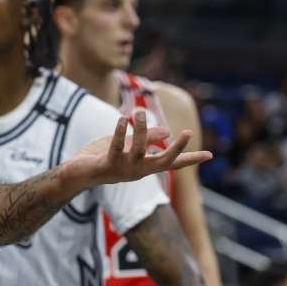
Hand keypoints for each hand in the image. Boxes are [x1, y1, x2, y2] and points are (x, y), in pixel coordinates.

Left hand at [64, 110, 211, 189]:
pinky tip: (122, 119)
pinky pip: (116, 148)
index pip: (172, 163)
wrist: (76, 173)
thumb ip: (147, 139)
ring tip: (138, 112)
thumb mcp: (128, 145)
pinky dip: (119, 133)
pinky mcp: (106, 165)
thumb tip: (168, 130)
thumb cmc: (103, 157)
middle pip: (163, 162)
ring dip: (140, 130)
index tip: (210, 154)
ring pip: (138, 151)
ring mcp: (123, 170)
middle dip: (176, 149)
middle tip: (188, 132)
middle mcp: (138, 171)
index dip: (190, 159)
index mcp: (145, 166)